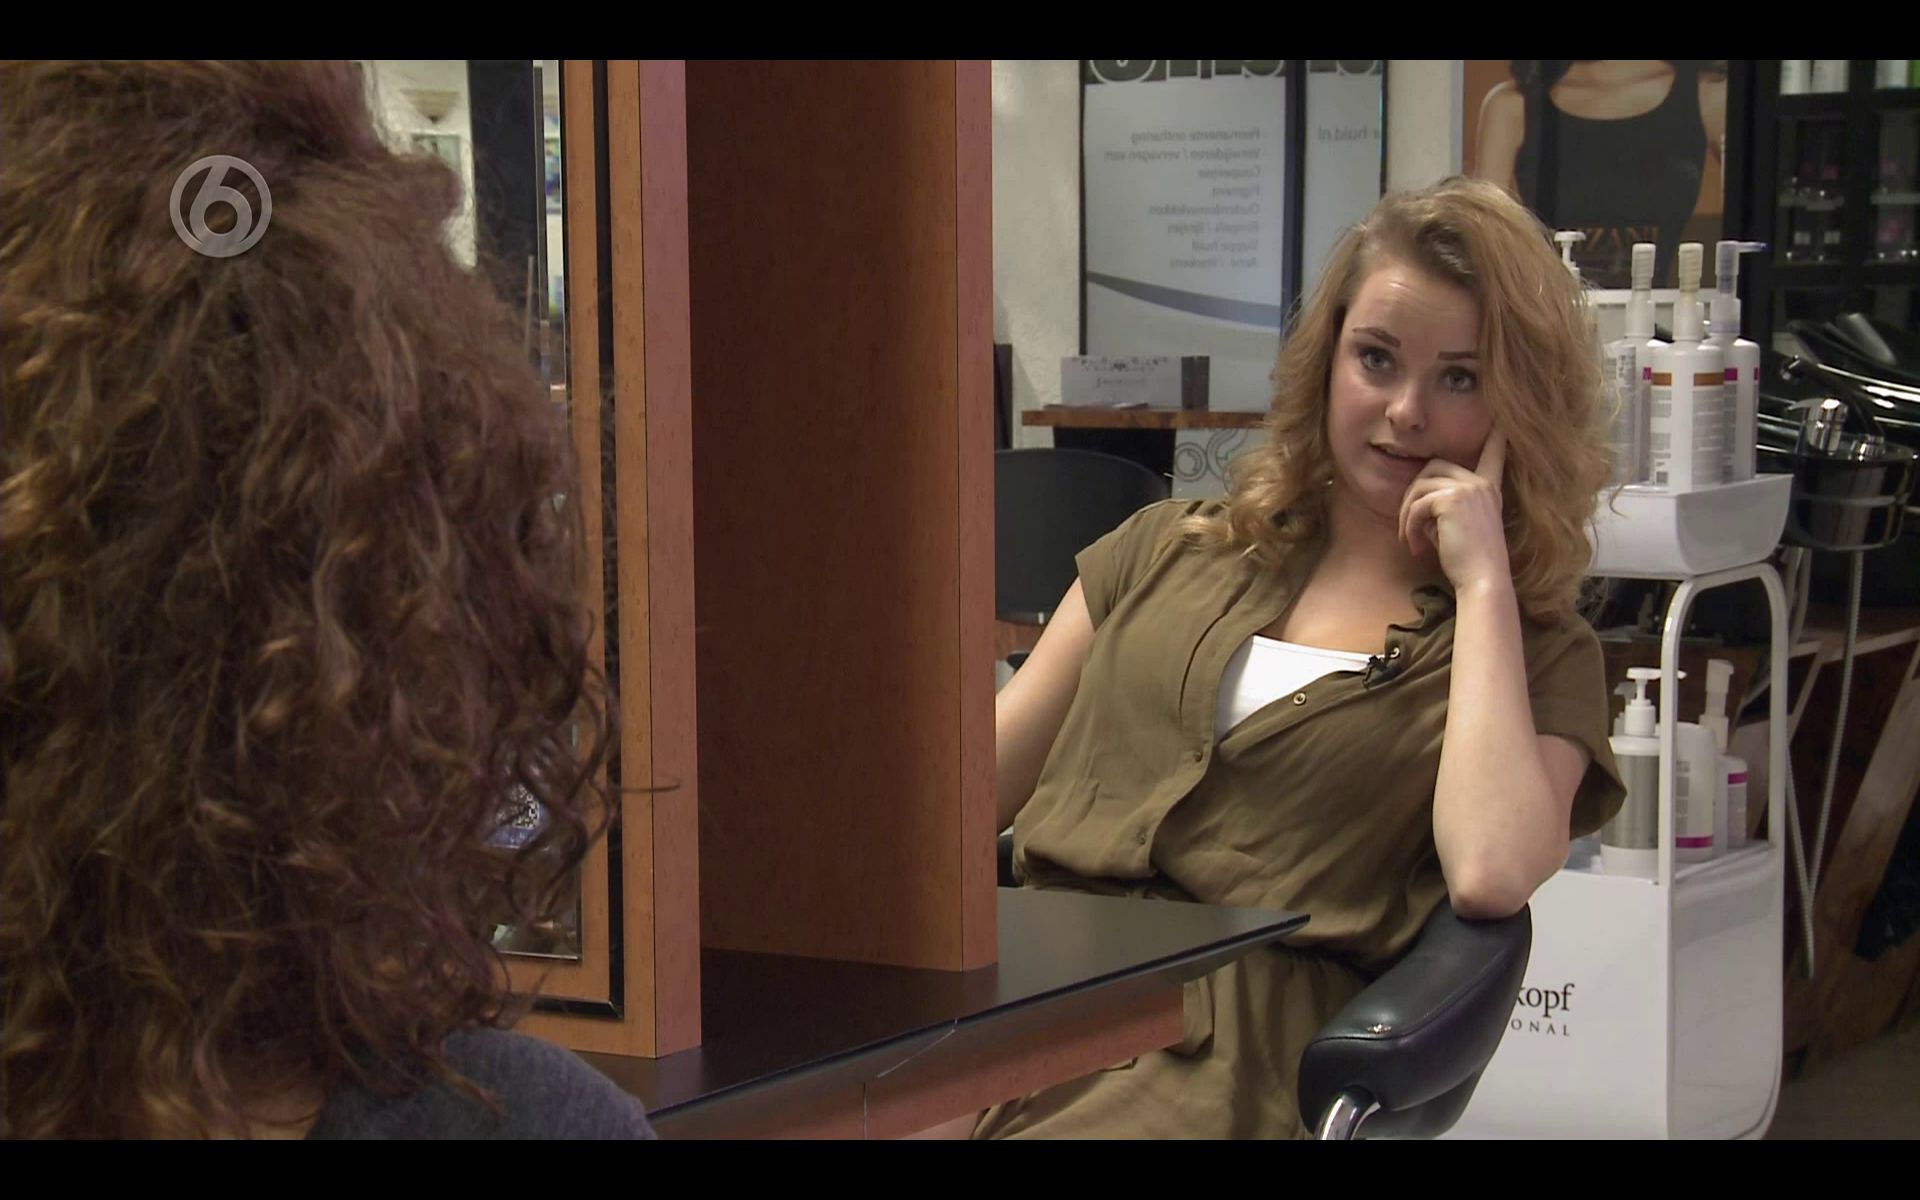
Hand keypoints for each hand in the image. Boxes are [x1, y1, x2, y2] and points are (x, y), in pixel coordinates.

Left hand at [1397, 429, 1511, 593]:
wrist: (1483, 580)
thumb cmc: (1469, 563)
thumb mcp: (1458, 528)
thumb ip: (1443, 508)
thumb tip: (1418, 502)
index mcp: (1488, 489)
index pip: (1494, 455)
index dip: (1496, 438)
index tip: (1501, 421)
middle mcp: (1480, 483)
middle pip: (1432, 466)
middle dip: (1413, 494)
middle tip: (1408, 526)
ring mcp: (1468, 488)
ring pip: (1419, 486)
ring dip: (1406, 514)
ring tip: (1409, 540)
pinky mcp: (1452, 499)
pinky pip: (1416, 505)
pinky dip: (1409, 526)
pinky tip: (1415, 546)